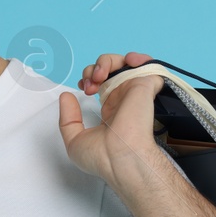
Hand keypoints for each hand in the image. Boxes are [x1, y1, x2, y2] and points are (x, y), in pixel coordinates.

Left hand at [58, 51, 164, 189]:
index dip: (89, 78)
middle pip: (109, 70)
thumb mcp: (75, 140)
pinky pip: (149, 65)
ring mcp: (135, 92)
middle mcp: (123, 98)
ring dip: (108, 61)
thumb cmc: (101, 157)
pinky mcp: (145, 86)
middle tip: (90, 85)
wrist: (120, 158)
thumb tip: (66, 96)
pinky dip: (138, 58)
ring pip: (125, 62)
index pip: (101, 84)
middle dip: (93, 69)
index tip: (84, 88)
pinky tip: (127, 63)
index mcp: (111, 109)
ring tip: (101, 74)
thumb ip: (68, 119)